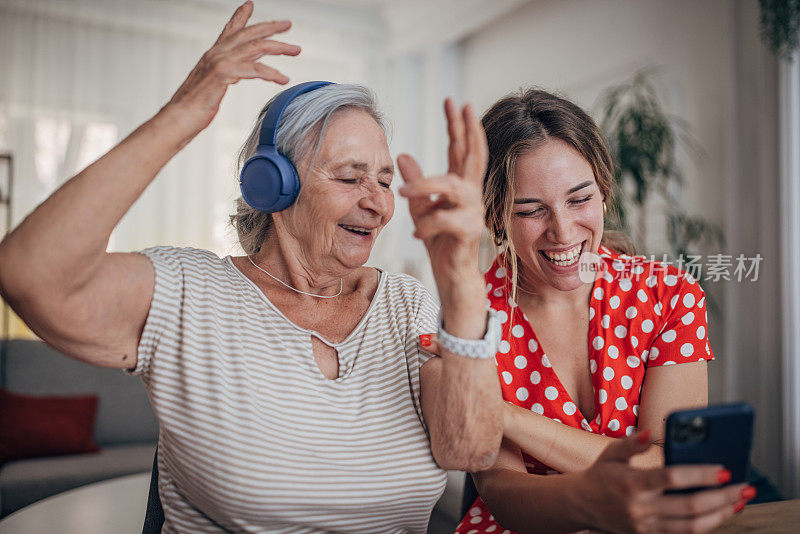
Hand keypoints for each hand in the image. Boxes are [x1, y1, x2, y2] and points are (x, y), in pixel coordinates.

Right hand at [166, 1, 299, 131]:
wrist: (177, 118)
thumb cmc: (191, 109)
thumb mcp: (209, 87)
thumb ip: (220, 77)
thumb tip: (228, 76)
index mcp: (212, 56)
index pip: (229, 30)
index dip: (240, 16)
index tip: (249, 4)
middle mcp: (216, 54)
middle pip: (248, 34)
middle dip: (270, 27)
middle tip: (288, 24)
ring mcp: (219, 62)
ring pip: (256, 47)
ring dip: (279, 47)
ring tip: (296, 49)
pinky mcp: (223, 74)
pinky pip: (254, 70)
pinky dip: (271, 73)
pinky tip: (283, 78)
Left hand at [397, 98, 487, 289]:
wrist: (451, 275)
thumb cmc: (439, 240)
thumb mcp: (421, 207)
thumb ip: (416, 182)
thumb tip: (403, 155)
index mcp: (460, 186)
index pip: (461, 150)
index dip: (459, 126)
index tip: (454, 102)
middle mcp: (471, 195)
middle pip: (472, 156)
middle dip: (466, 130)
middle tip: (459, 106)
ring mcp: (473, 212)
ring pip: (452, 186)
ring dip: (425, 184)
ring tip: (403, 191)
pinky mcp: (468, 232)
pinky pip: (444, 220)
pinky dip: (426, 225)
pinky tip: (416, 234)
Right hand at [580, 432, 753, 532]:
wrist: (581, 505)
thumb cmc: (600, 474)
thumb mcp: (612, 453)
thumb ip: (633, 443)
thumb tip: (650, 432)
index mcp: (632, 484)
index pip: (672, 478)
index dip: (700, 475)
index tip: (722, 470)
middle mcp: (641, 508)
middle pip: (690, 507)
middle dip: (722, 497)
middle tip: (743, 486)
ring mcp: (646, 526)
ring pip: (692, 526)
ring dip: (720, 515)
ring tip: (738, 502)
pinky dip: (706, 525)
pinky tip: (720, 514)